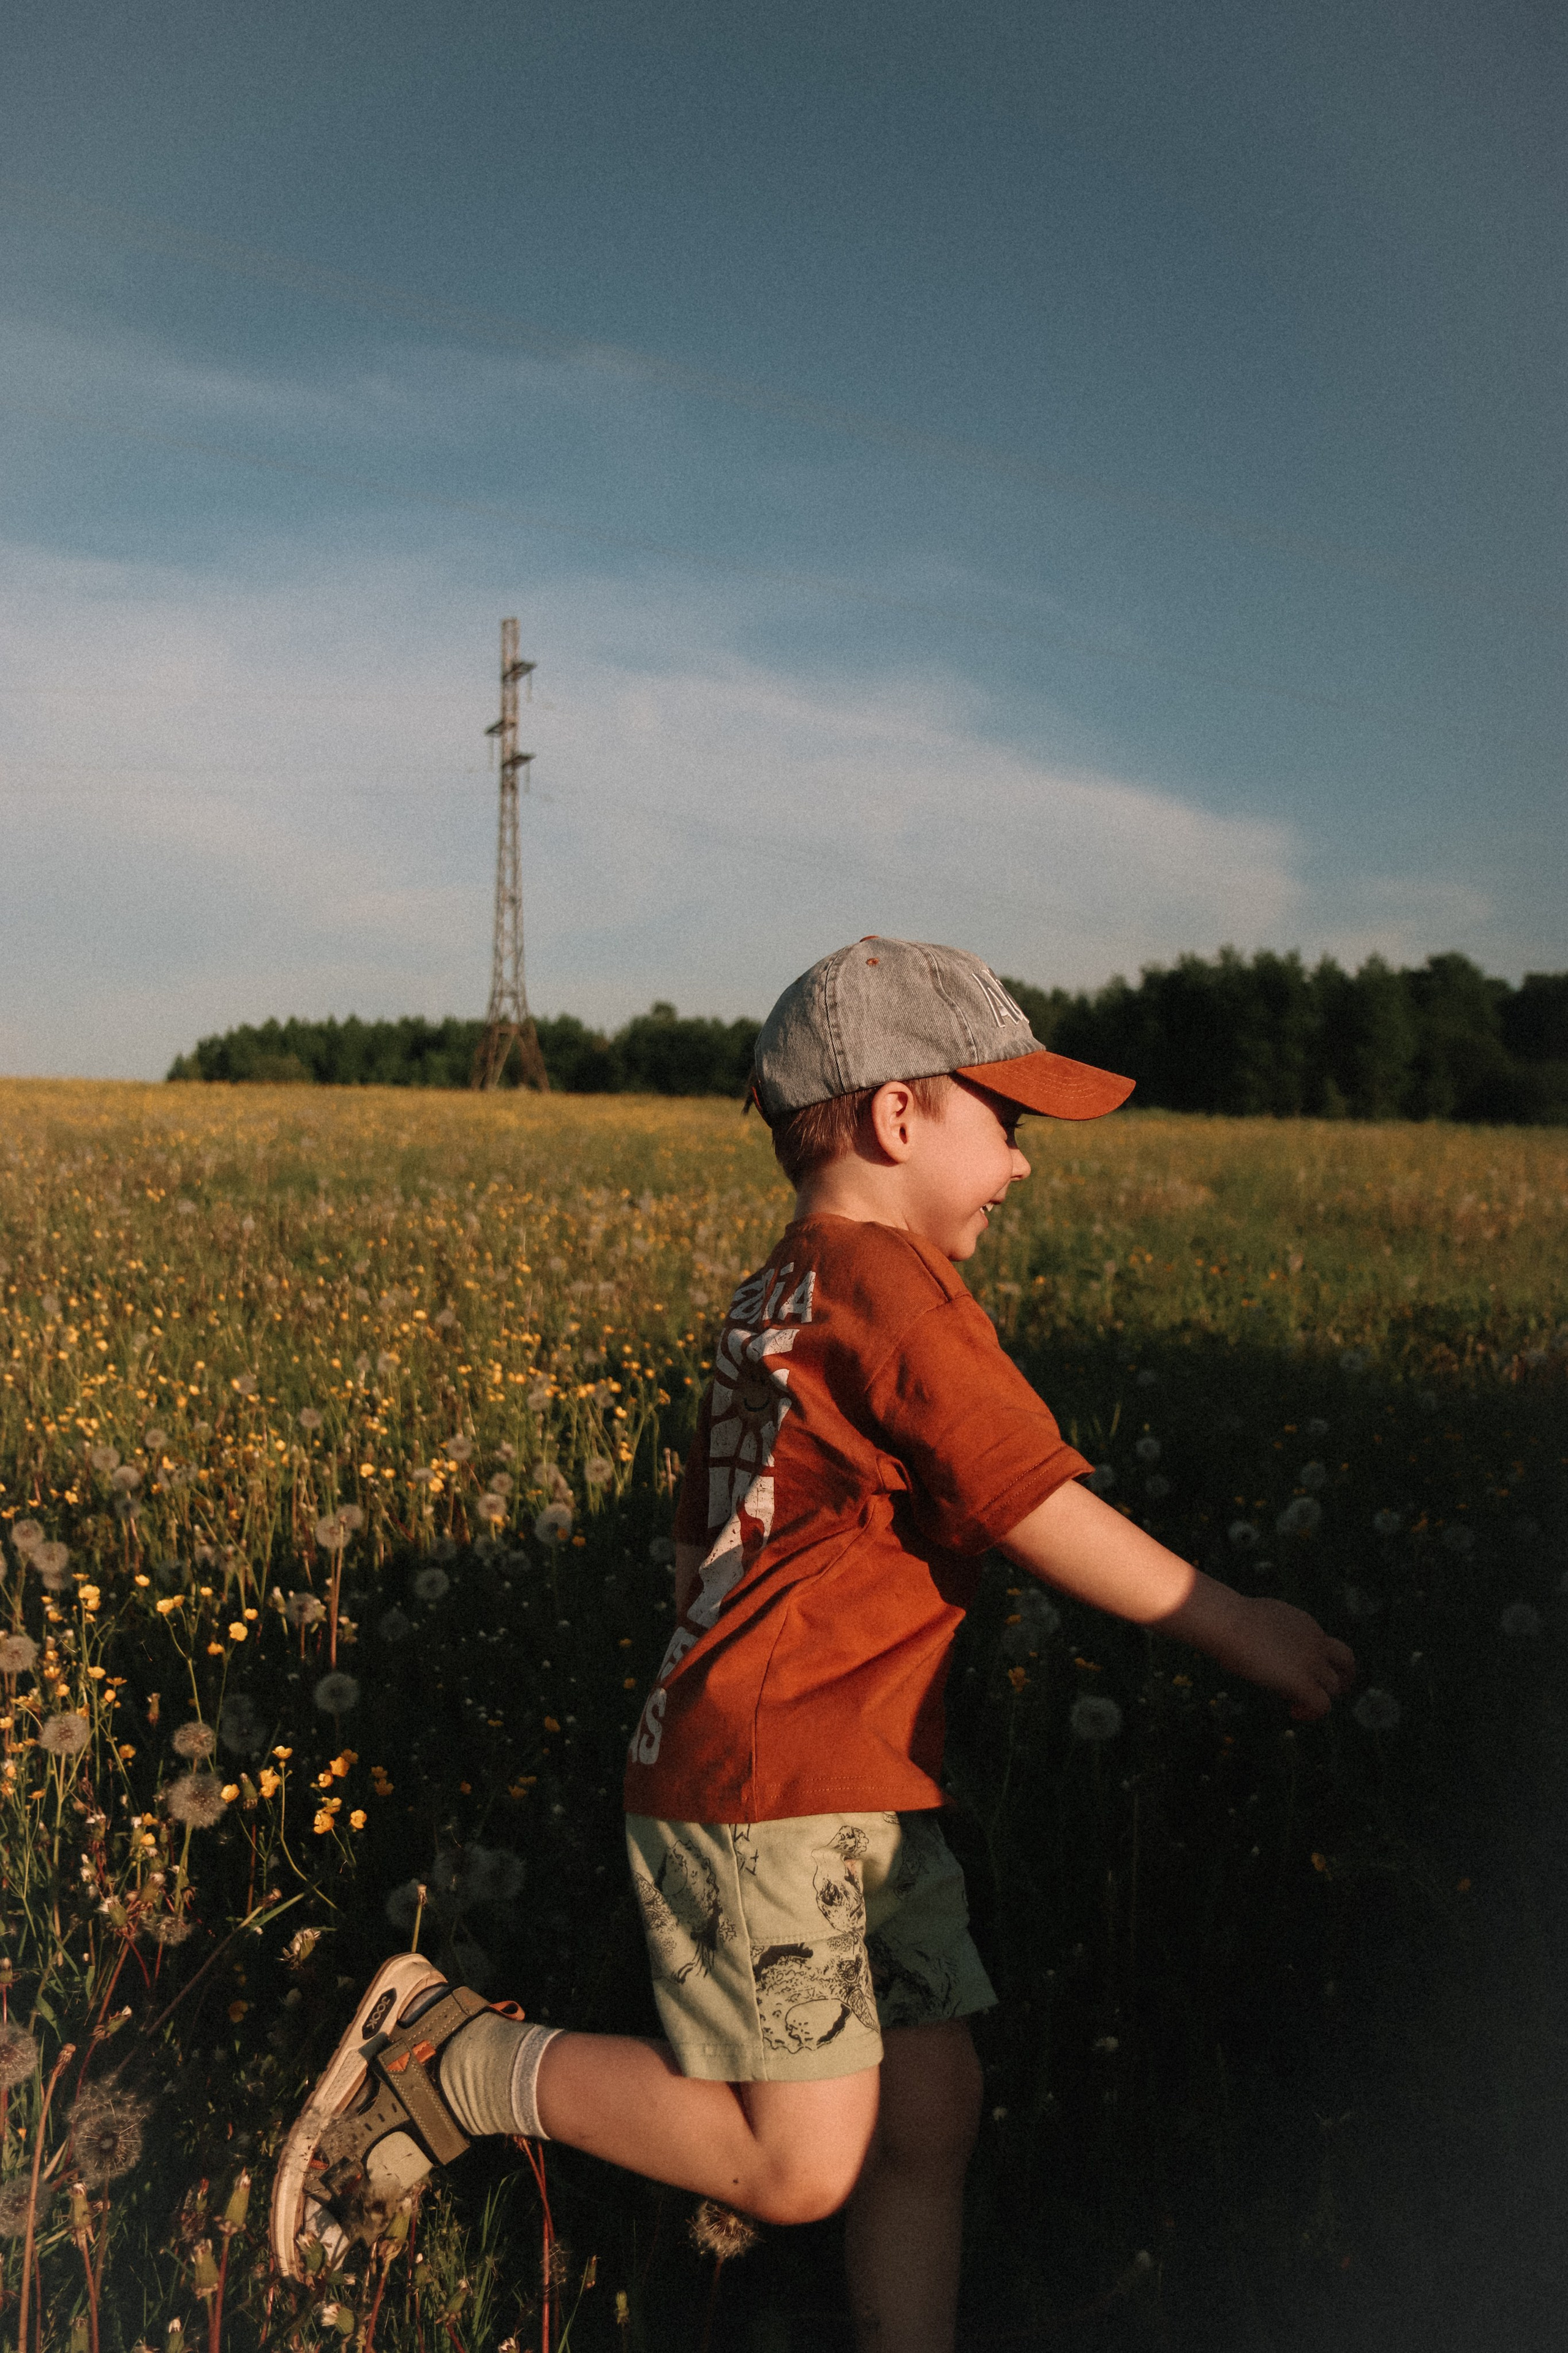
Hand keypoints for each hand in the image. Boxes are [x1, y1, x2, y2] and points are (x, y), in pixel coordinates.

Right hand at [1213, 1595, 1356, 1720]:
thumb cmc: (1231, 1619)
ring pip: (1334, 1686)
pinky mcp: (1304, 1682)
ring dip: (1321, 1697)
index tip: (1301, 1668)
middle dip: (1343, 1676)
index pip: (1323, 1644)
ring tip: (1298, 1705)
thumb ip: (1270, 1632)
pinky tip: (1294, 1711)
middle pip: (1346, 1660)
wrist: (1231, 1623)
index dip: (1318, 1659)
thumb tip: (1257, 1640)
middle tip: (1332, 1691)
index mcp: (1304, 1624)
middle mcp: (1315, 1641)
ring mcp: (1312, 1662)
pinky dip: (1311, 1712)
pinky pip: (1322, 1705)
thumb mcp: (1259, 1619)